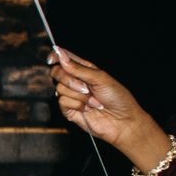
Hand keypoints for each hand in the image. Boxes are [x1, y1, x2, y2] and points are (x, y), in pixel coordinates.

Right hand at [49, 49, 171, 163]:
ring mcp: (71, 96)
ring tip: (93, 101)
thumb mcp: (100, 78)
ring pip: (60, 88)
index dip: (57, 56)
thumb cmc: (118, 98)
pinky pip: (62, 101)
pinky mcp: (69, 110)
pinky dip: (77, 105)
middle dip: (70, 80)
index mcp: (84, 70)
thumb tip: (61, 55)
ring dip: (79, 95)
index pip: (65, 59)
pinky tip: (88, 109)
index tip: (53, 58)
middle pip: (57, 73)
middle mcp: (76, 82)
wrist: (122, 120)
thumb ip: (78, 68)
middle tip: (86, 87)